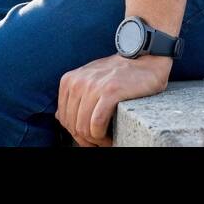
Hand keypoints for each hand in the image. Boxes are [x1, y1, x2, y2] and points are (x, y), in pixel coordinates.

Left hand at [56, 53, 172, 145]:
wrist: (145, 61)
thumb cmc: (119, 73)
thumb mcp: (90, 79)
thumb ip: (74, 96)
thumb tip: (58, 116)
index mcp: (70, 80)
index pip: (63, 118)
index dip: (75, 133)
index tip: (89, 137)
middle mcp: (78, 82)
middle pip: (73, 125)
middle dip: (85, 139)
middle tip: (99, 142)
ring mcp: (94, 86)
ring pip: (84, 127)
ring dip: (95, 140)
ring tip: (106, 140)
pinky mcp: (110, 92)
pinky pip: (97, 124)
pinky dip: (102, 137)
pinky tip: (111, 137)